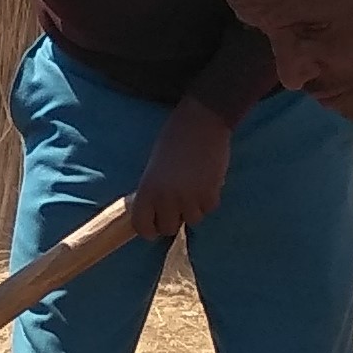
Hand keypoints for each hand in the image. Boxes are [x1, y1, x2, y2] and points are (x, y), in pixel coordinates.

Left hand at [130, 100, 233, 240]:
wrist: (200, 122)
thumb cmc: (174, 139)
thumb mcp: (154, 167)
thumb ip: (154, 190)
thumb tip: (157, 211)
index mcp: (147, 190)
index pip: (142, 226)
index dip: (149, 230)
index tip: (155, 227)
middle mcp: (166, 198)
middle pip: (168, 228)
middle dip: (173, 220)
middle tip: (178, 206)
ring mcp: (189, 198)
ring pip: (192, 220)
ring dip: (193, 209)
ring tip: (195, 189)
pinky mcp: (210, 194)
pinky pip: (209, 208)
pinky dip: (209, 199)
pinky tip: (207, 183)